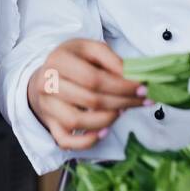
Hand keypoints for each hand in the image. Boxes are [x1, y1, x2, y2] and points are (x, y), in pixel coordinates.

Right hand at [28, 39, 148, 149]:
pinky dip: (86, 141)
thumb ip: (111, 59)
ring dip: (107, 120)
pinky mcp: (49, 124)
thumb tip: (132, 77)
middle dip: (122, 102)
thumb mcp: (90, 49)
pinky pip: (65, 141)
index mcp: (58, 60)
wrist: (46, 75)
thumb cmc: (73, 61)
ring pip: (77, 122)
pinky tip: (104, 131)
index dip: (121, 86)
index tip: (142, 88)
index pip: (94, 79)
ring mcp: (47, 106)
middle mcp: (47, 84)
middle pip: (90, 100)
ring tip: (122, 110)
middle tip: (141, 100)